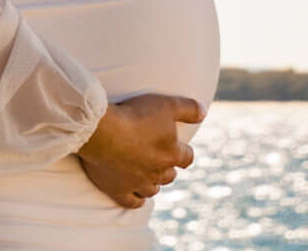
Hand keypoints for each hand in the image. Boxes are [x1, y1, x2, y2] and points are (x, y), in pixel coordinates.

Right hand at [76, 92, 202, 207]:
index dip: (184, 152)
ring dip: (153, 182)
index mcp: (171, 154)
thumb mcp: (167, 105)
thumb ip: (189, 109)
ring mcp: (138, 184)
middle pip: (169, 175)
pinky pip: (133, 202)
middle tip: (159, 156)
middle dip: (167, 166)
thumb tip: (204, 113)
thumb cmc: (136, 116)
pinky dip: (137, 199)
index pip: (187, 158)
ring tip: (148, 173)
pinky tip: (137, 195)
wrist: (103, 132)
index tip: (180, 147)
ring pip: (153, 190)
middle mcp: (157, 172)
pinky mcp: (119, 190)